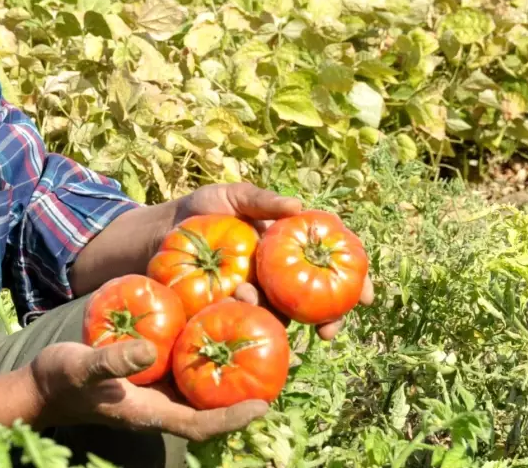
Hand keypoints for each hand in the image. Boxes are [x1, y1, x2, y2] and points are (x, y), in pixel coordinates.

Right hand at [29, 340, 267, 441]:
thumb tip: (148, 350)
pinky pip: (184, 359)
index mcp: (150, 411)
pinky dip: (203, 345)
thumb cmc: (60, 380)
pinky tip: (215, 318)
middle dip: (244, 387)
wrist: (42, 382)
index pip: (200, 424)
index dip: (232, 418)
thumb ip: (112, 360)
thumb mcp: (81, 366)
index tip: (262, 406)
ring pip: (201, 379)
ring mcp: (157, 385)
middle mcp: (161, 401)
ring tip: (258, 334)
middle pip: (211, 402)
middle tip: (278, 360)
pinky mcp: (151, 367)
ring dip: (228, 362)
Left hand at [169, 182, 374, 339]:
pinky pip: (252, 322)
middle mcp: (280, 274)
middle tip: (329, 331)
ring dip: (280, 317)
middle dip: (331, 318)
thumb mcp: (231, 196)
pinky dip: (252, 323)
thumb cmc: (201, 210)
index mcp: (289, 245)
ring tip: (249, 297)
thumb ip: (262, 201)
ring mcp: (259, 294)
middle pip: (318, 299)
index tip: (366, 295)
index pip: (332, 261)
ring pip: (285, 315)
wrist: (160, 233)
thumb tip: (298, 207)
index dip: (355, 278)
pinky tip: (244, 320)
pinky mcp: (233, 309)